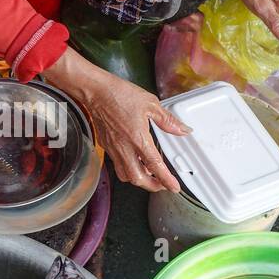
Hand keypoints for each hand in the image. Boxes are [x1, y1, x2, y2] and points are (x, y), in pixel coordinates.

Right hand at [42, 48, 188, 193]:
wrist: (95, 91)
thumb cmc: (120, 94)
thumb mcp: (150, 104)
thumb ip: (167, 120)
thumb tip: (182, 130)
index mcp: (138, 138)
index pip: (155, 165)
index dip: (166, 180)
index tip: (174, 187)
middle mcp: (124, 148)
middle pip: (138, 178)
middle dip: (152, 186)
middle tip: (162, 184)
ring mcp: (113, 148)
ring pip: (125, 175)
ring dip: (138, 179)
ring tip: (148, 174)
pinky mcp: (106, 146)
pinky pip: (116, 165)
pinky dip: (127, 169)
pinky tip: (133, 161)